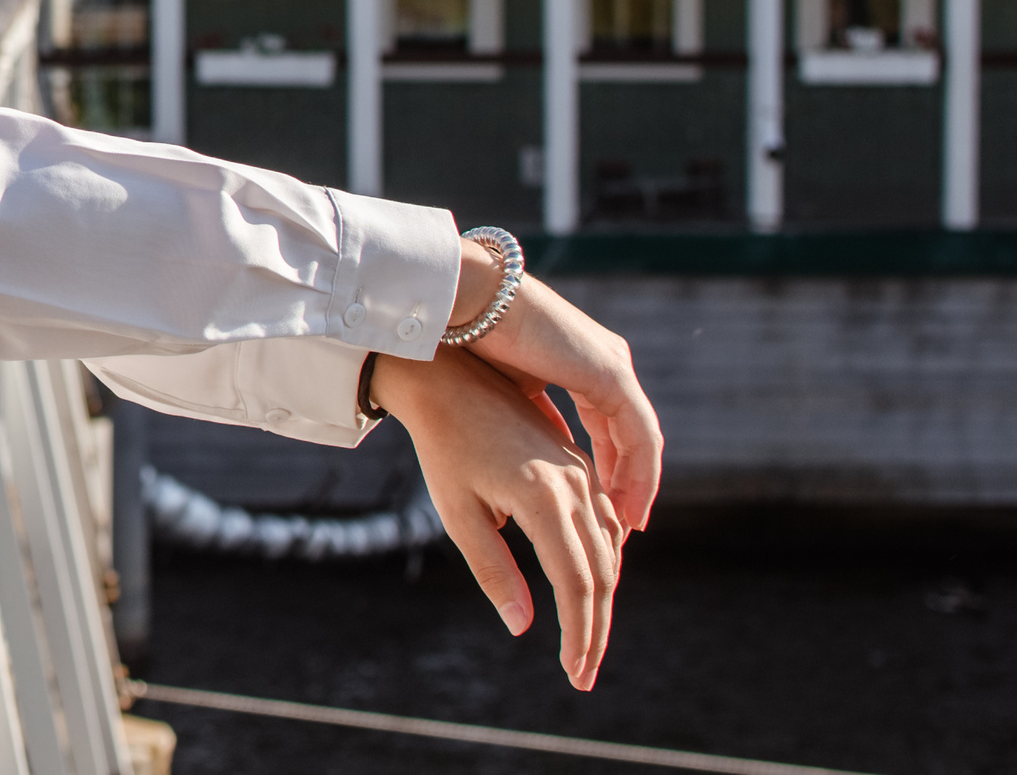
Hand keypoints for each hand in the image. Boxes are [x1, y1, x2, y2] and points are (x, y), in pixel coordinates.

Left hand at [371, 347, 625, 689]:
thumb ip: (492, 569)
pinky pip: (603, 522)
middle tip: (583, 673)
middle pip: (602, 572)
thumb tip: (521, 627)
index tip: (574, 673)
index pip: (577, 584)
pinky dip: (602, 561)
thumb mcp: (457, 512)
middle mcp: (573, 484)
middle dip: (595, 627)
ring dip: (601, 599)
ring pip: (608, 548)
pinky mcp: (577, 463)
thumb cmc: (442, 447)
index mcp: (544, 497)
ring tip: (585, 642)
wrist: (447, 378)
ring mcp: (580, 471)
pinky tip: (591, 588)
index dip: (580, 633)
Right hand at [452, 253, 664, 532]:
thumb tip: (527, 446)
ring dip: (637, 487)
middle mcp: (607, 364)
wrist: (465, 301)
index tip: (600, 507)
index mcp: (582, 364)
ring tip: (628, 528)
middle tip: (620, 529)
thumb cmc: (472, 341)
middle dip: (625, 484)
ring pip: (641, 441)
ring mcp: (613, 366)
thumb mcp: (510, 387)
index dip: (607, 468)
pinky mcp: (611, 373)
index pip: (608, 426)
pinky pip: (639, 436)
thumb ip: (530, 412)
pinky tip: (626, 507)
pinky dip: (638, 475)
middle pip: (629, 438)